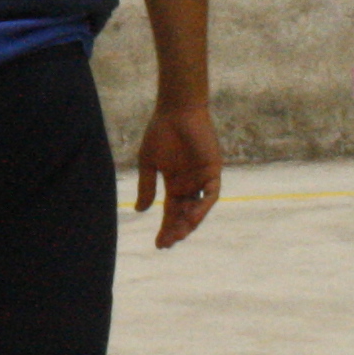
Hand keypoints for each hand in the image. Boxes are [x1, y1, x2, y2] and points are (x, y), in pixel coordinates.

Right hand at [133, 103, 226, 248]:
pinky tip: (192, 216)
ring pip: (199, 208)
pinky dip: (203, 206)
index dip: (166, 228)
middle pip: (185, 214)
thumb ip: (147, 186)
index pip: (171, 212)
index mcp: (175, 183)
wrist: (176, 110)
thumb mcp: (149, 163)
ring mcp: (202, 178)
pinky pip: (211, 194)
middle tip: (168, 243)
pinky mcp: (213, 170)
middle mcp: (190, 185)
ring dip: (190, 222)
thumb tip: (140, 211)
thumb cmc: (160, 132)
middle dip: (177, 230)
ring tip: (179, 235)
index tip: (158, 244)